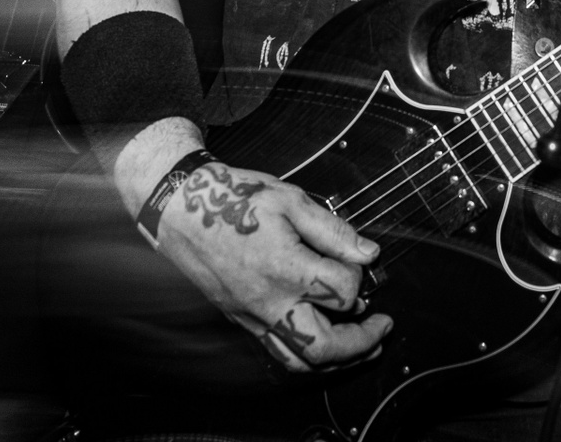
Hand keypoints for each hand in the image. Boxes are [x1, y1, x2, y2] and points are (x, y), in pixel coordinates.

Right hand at [158, 160, 392, 370]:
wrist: (179, 209)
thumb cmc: (230, 199)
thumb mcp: (289, 200)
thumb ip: (333, 230)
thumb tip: (367, 252)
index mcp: (284, 269)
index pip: (342, 290)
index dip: (359, 274)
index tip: (359, 260)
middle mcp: (268, 302)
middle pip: (323, 348)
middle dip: (361, 344)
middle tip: (381, 328)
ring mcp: (252, 316)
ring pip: (298, 362)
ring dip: (337, 360)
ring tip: (361, 347)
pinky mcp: (241, 319)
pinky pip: (278, 352)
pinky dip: (307, 355)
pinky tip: (322, 338)